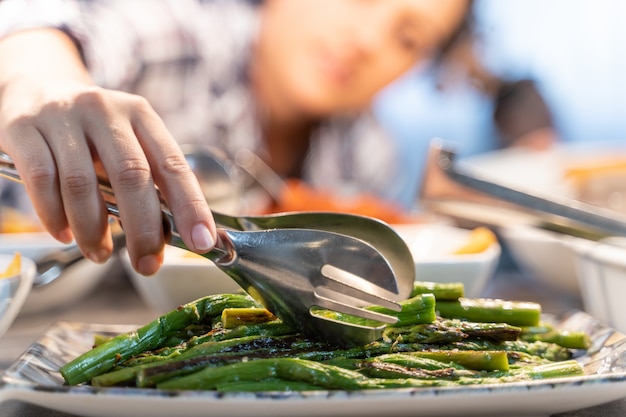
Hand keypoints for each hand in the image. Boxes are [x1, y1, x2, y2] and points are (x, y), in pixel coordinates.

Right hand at [0, 29, 215, 274]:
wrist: (35, 89)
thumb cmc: (92, 132)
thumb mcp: (125, 142)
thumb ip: (146, 181)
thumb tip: (167, 235)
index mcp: (140, 115)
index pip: (172, 164)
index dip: (190, 206)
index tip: (201, 242)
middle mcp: (105, 110)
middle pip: (131, 176)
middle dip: (143, 229)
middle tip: (146, 265)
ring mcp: (62, 117)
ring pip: (82, 184)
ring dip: (94, 231)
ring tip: (101, 255)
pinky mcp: (23, 129)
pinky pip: (41, 182)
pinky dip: (54, 217)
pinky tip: (64, 234)